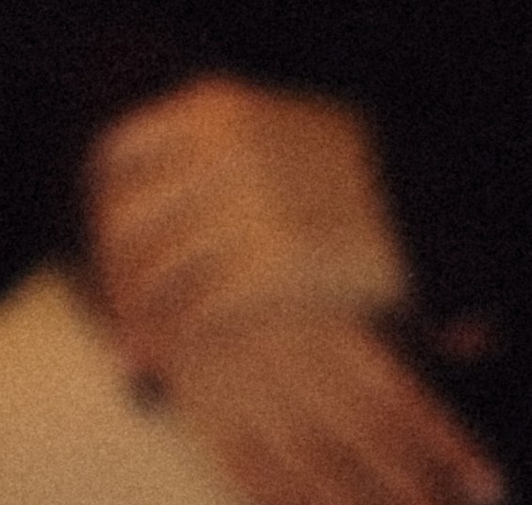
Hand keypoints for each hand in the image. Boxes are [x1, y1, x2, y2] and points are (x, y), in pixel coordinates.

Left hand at [86, 76, 410, 367]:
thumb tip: (129, 201)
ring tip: (134, 352)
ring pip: (154, 274)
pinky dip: (173, 343)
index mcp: (218, 111)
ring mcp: (250, 208)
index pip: (118, 157)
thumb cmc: (352, 185)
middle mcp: (226, 152)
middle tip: (113, 318)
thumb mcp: (275, 137)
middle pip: (127, 222)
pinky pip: (194, 313)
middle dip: (110, 278)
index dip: (99, 212)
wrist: (432, 212)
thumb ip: (211, 156)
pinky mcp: (274, 267)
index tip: (101, 254)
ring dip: (137, 320)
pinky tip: (167, 366)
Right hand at [159, 305, 506, 504]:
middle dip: (415, 500)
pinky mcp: (211, 424)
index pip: (402, 399)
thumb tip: (486, 337)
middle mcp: (291, 359)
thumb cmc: (301, 299)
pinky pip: (254, 480)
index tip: (492, 492)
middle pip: (362, 441)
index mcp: (334, 323)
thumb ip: (423, 331)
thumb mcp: (361, 297)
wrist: (184, 274)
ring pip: (312, 467)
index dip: (449, 448)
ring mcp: (246, 394)